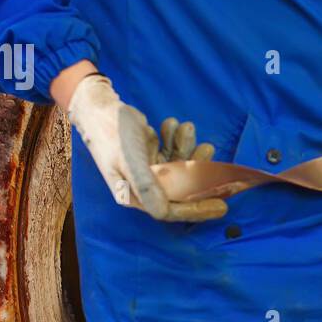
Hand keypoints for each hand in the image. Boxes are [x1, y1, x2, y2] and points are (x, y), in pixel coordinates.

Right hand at [66, 74, 226, 221]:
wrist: (99, 108)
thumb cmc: (111, 136)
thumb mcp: (129, 161)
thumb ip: (146, 186)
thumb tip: (163, 213)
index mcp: (135, 196)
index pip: (171, 211)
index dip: (197, 210)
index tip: (222, 205)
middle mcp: (144, 187)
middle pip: (181, 189)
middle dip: (196, 169)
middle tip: (207, 148)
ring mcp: (150, 171)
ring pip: (180, 167)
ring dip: (187, 147)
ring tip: (186, 127)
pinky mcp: (153, 155)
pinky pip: (174, 152)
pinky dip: (176, 138)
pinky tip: (169, 124)